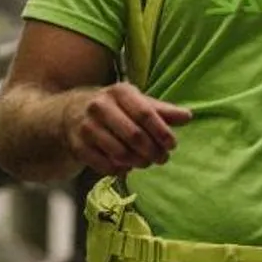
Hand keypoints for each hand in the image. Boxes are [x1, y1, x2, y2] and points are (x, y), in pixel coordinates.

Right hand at [65, 83, 191, 175]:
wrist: (73, 112)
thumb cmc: (115, 108)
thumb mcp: (137, 103)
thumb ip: (162, 110)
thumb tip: (188, 116)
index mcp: (119, 92)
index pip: (145, 113)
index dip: (161, 131)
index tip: (172, 145)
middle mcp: (100, 106)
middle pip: (133, 135)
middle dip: (152, 151)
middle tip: (162, 158)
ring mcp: (87, 127)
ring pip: (119, 153)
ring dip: (138, 162)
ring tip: (146, 162)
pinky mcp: (78, 146)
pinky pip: (105, 165)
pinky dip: (120, 169)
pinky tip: (127, 165)